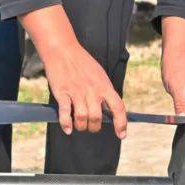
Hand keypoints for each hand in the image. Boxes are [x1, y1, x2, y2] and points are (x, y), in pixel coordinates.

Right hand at [20, 5, 127, 138]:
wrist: (63, 49)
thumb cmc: (81, 62)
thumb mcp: (99, 74)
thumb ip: (104, 91)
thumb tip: (109, 108)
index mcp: (104, 85)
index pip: (118, 108)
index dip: (121, 123)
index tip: (121, 134)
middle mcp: (93, 90)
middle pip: (97, 118)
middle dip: (94, 127)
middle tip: (90, 126)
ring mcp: (77, 92)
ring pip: (82, 118)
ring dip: (81, 126)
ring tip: (78, 125)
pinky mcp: (63, 92)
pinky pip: (65, 114)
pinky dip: (66, 124)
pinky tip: (67, 128)